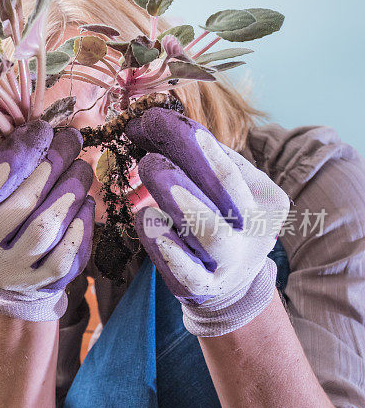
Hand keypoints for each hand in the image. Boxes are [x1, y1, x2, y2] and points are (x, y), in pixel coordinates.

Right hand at [0, 120, 95, 321]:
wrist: (4, 273)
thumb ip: (2, 164)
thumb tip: (38, 129)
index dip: (19, 153)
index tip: (41, 129)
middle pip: (22, 202)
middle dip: (53, 163)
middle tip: (71, 139)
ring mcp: (12, 271)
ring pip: (46, 227)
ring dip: (70, 190)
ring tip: (81, 167)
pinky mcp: (41, 284)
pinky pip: (66, 252)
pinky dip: (80, 223)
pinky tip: (84, 202)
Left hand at [127, 108, 289, 336]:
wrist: (227, 285)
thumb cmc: (215, 221)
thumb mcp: (214, 189)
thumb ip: (189, 159)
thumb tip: (143, 122)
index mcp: (264, 199)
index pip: (228, 163)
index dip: (189, 139)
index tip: (152, 118)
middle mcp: (254, 231)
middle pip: (224, 191)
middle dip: (188, 160)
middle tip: (150, 142)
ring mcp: (230, 263)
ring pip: (210, 232)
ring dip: (178, 198)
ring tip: (148, 169)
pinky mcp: (203, 288)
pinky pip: (186, 270)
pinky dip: (165, 246)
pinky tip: (145, 220)